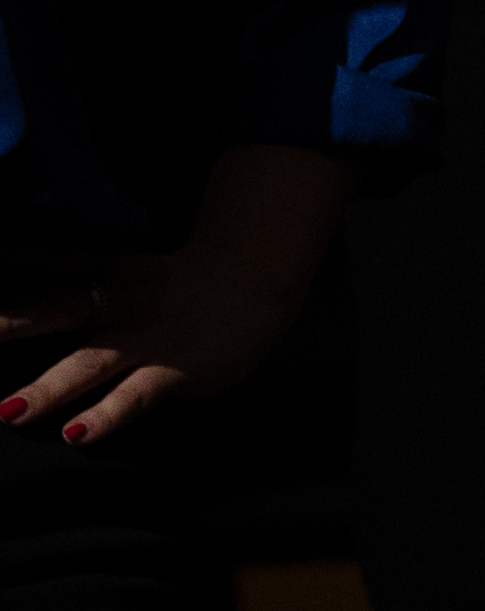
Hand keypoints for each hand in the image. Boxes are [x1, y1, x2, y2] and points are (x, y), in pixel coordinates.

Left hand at [1, 147, 344, 445]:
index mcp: (107, 272)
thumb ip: (75, 274)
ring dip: (48, 389)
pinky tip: (77, 433)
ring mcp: (145, 339)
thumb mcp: (124, 269)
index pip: (49, 260)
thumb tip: (16, 262)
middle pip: (58, 309)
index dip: (16, 255)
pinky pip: (133, 397)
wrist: (256, 285)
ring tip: (8, 412)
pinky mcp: (172, 371)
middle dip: (13, 323)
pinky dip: (105, 415)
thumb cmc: (176, 285)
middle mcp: (119, 303)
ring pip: (90, 364)